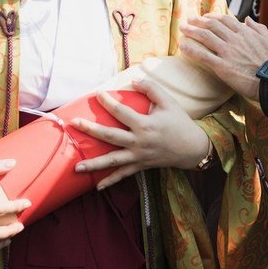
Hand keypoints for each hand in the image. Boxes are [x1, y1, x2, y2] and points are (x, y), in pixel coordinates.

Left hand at [71, 78, 209, 188]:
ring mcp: (139, 156)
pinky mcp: (140, 166)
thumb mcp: (169, 102)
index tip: (97, 94)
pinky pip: (123, 175)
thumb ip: (151, 89)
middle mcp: (139, 142)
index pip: (121, 111)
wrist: (192, 148)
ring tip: (76, 167)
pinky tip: (97, 187)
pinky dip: (110, 181)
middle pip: (111, 136)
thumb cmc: (180, 122)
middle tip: (75, 124)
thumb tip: (133, 81)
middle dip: (91, 130)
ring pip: (113, 160)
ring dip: (94, 164)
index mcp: (145, 124)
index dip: (108, 102)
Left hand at [179, 13, 267, 99]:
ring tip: (182, 29)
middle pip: (212, 25)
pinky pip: (203, 55)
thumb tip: (247, 19)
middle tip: (189, 20)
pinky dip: (191, 50)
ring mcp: (227, 52)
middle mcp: (234, 39)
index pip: (225, 20)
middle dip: (198, 21)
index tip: (205, 17)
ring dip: (191, 31)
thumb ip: (259, 28)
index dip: (213, 17)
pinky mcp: (222, 66)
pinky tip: (183, 46)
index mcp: (245, 32)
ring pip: (205, 36)